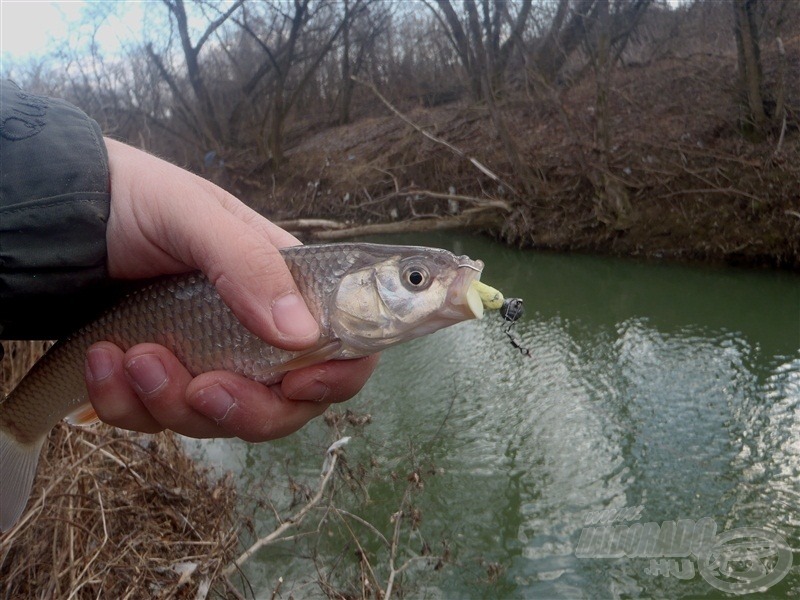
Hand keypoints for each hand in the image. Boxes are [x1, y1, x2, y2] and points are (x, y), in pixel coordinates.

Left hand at [83, 138, 377, 440]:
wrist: (61, 217)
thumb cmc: (136, 199)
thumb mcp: (194, 215)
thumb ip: (249, 264)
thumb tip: (302, 334)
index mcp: (287, 288)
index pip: (343, 347)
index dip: (337, 376)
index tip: (299, 383)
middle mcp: (257, 333)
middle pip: (286, 405)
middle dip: (245, 410)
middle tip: (201, 387)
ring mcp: (209, 362)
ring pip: (220, 421)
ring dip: (172, 402)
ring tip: (129, 355)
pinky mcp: (162, 382)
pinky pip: (158, 421)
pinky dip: (127, 405)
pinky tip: (101, 361)